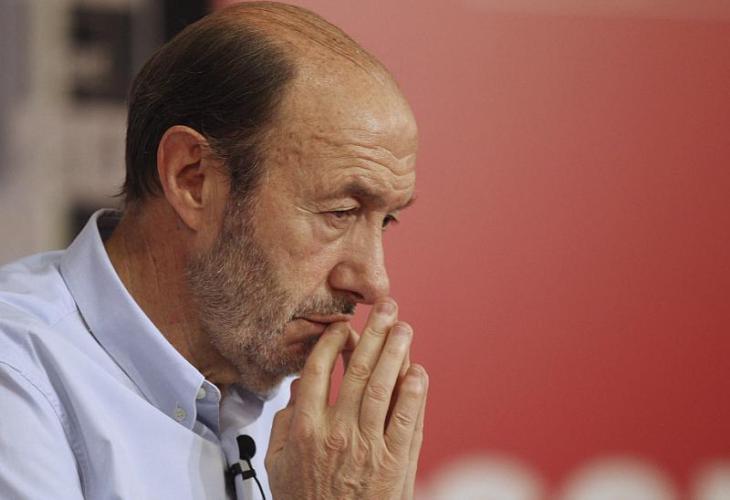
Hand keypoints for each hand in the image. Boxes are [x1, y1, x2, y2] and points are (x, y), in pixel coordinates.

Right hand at [265, 299, 427, 499]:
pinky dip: (414, 393)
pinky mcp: (395, 461)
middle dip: (373, 333)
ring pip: (385, 387)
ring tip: (403, 327)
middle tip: (385, 307)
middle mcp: (338, 431)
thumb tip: (299, 389)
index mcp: (306, 428)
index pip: (319, 371)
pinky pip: (407, 420)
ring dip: (396, 352)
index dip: (332, 342)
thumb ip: (283, 424)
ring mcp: (369, 445)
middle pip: (358, 370)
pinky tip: (418, 370)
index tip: (343, 327)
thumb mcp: (278, 465)